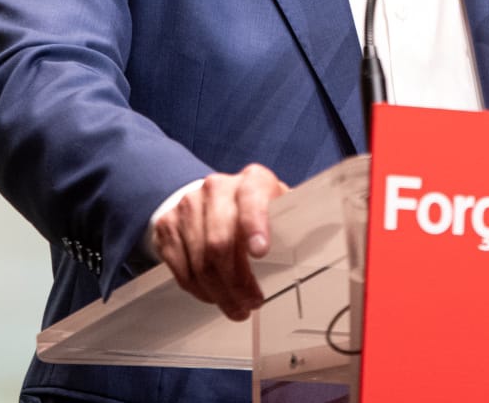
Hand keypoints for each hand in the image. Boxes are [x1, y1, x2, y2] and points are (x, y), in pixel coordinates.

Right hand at [152, 163, 288, 320]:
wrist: (210, 198)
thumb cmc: (254, 209)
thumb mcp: (278, 209)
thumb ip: (293, 223)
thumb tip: (321, 239)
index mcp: (251, 181)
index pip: (252, 200)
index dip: (255, 226)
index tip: (261, 252)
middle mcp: (217, 188)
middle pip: (220, 242)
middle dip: (237, 281)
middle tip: (251, 302)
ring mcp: (188, 205)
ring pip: (200, 261)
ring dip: (220, 293)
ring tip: (237, 307)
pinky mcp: (167, 225)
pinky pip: (181, 268)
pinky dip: (199, 290)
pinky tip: (214, 296)